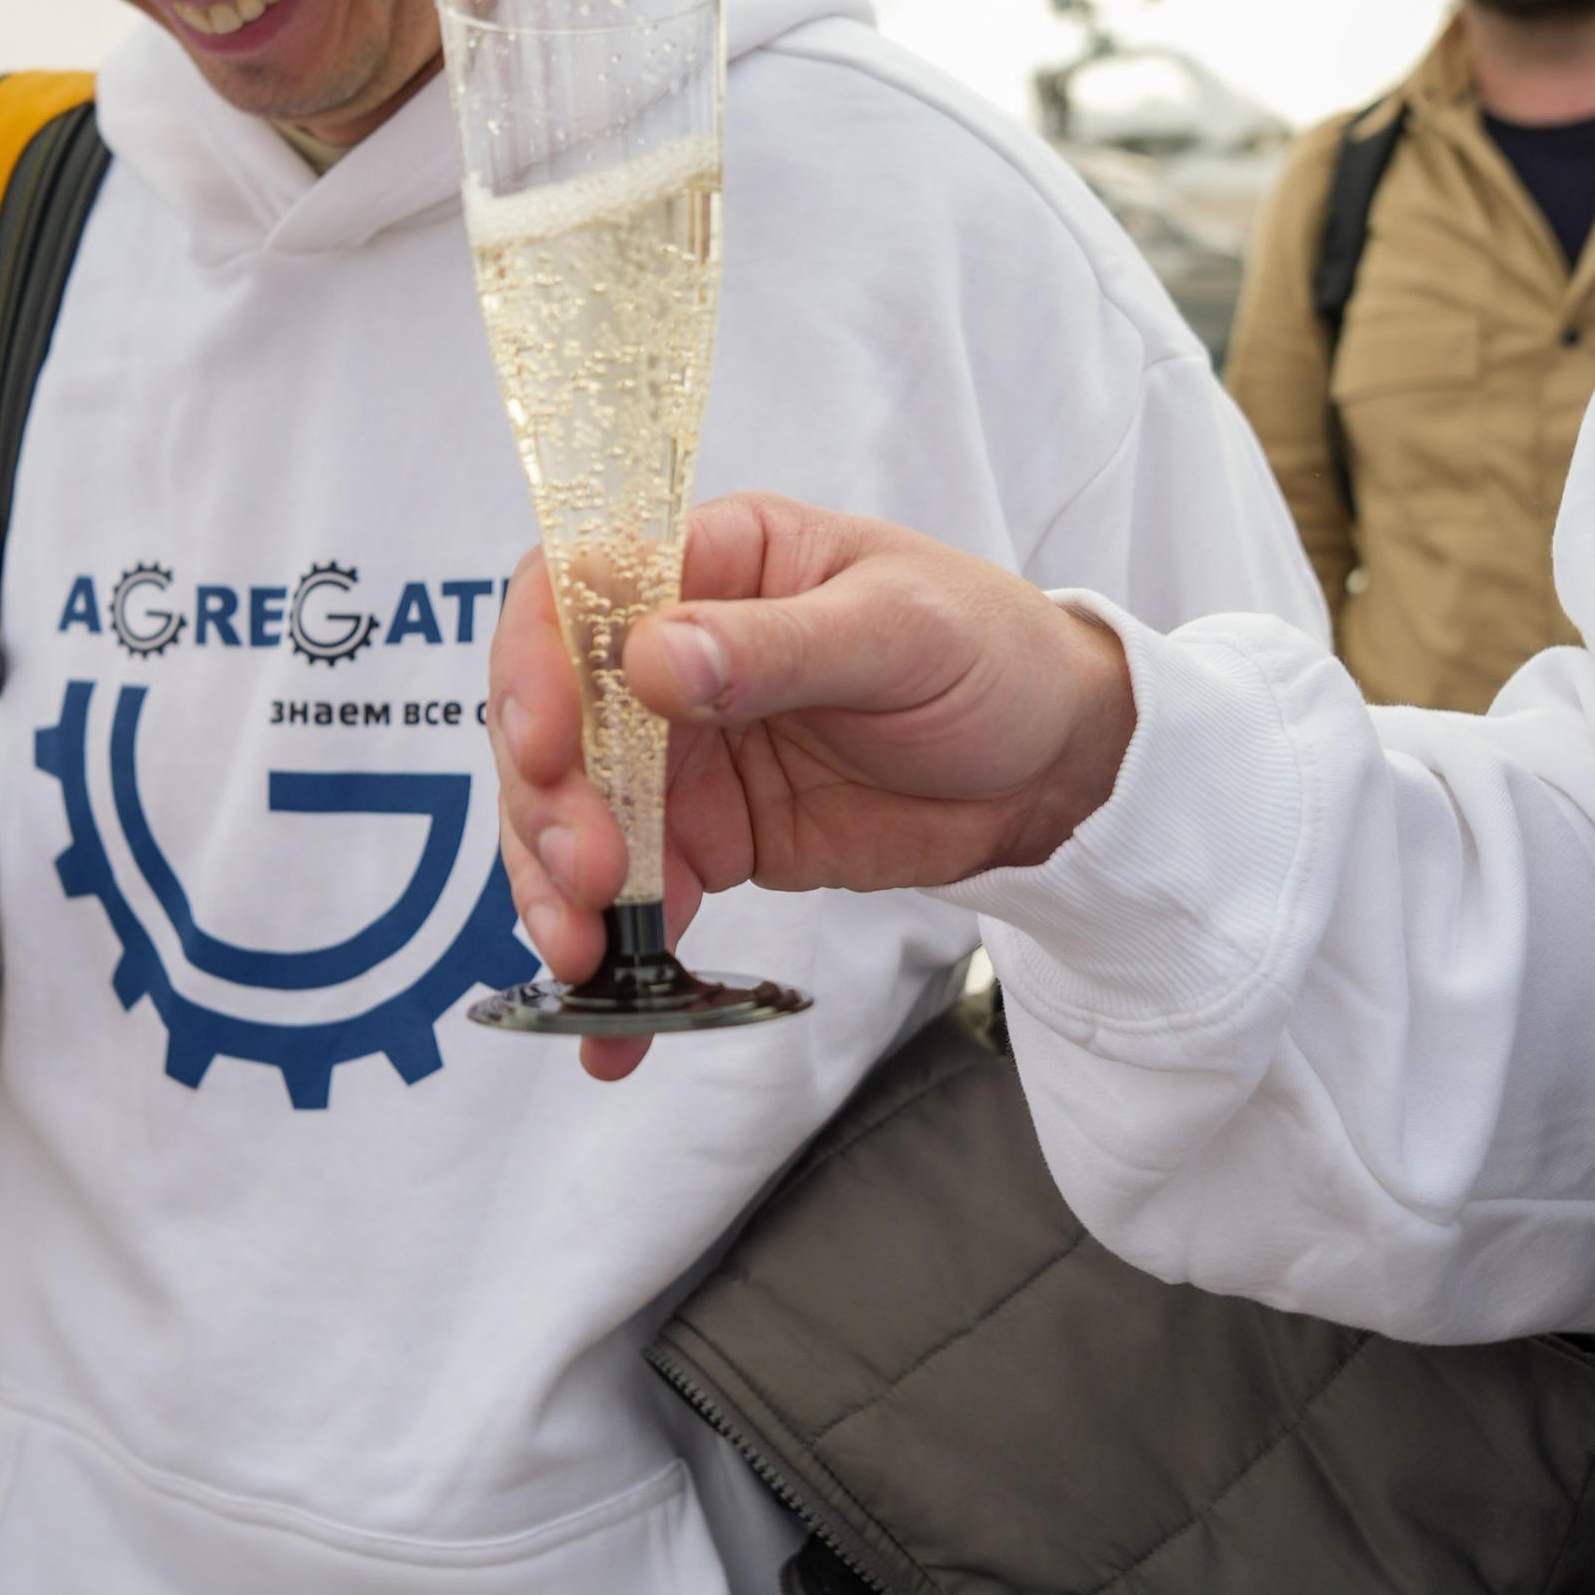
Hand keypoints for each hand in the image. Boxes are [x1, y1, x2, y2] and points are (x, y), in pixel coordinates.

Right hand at [488, 492, 1135, 1079]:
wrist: (1057, 768)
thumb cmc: (992, 656)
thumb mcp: (900, 633)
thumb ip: (777, 648)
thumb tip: (653, 661)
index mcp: (713, 564)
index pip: (575, 591)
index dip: (537, 662)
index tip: (546, 746)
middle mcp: (672, 653)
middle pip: (554, 718)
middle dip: (548, 804)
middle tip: (590, 876)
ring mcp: (681, 752)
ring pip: (574, 815)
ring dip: (558, 889)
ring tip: (583, 960)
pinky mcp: (705, 838)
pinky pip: (633, 896)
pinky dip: (614, 962)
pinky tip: (608, 1031)